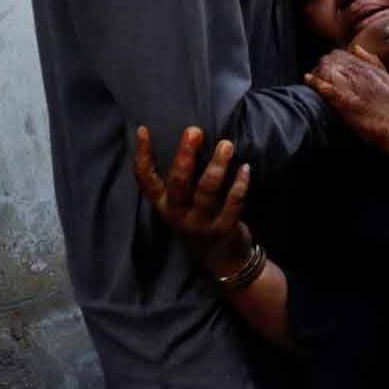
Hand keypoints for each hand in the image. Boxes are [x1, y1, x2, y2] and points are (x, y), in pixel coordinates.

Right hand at [134, 126, 253, 277]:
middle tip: (194, 131)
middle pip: (178, 183)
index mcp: (164, 205)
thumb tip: (188, 139)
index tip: (143, 129)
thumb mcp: (181, 204)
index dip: (142, 155)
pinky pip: (233, 203)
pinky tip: (245, 168)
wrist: (220, 259)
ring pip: (207, 190)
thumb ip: (180, 180)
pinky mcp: (223, 229)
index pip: (146, 180)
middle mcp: (178, 214)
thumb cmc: (198, 219)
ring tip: (226, 144)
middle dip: (185, 156)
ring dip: (217, 165)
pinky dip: (240, 184)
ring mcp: (201, 223)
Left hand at [305, 48, 388, 157]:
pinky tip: (309, 80)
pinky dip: (317, 84)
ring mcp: (354, 88)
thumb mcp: (388, 79)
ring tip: (311, 78)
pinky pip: (329, 89)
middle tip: (315, 73)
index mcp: (369, 69)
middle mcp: (360, 75)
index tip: (325, 66)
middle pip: (332, 61)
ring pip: (329, 71)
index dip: (330, 59)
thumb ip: (373, 62)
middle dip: (321, 65)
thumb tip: (356, 48)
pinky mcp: (348, 103)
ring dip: (318, 73)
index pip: (342, 55)